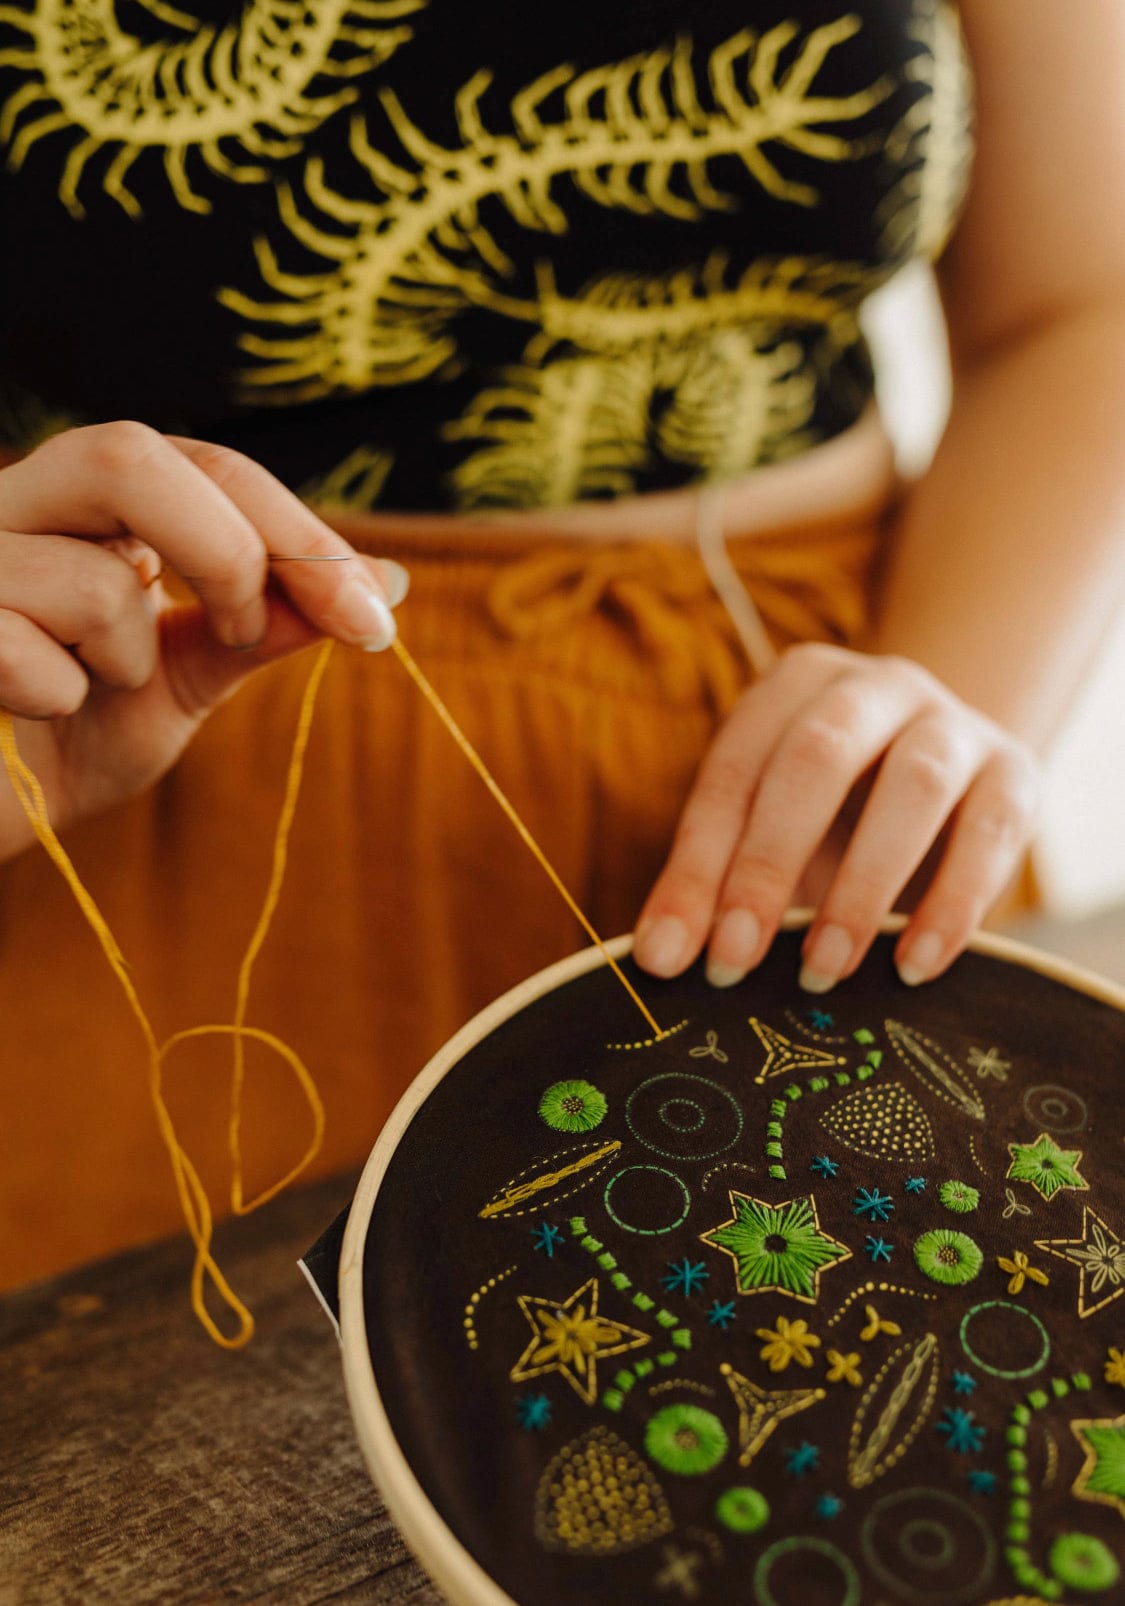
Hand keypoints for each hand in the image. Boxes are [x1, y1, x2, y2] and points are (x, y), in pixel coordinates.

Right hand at [0, 424, 407, 859]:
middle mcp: (21, 500)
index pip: (209, 466)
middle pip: (131, 456)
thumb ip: (268, 624)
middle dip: (228, 555)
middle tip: (247, 637)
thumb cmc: (73, 732)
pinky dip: (56, 701)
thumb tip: (388, 583)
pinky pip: (23, 655)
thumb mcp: (187, 675)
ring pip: (91, 580)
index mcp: (92, 498)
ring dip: (129, 661)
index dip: (302, 538)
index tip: (373, 622)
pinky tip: (35, 710)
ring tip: (96, 687)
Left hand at [633, 642, 1041, 990]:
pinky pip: (991, 833)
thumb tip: (663, 956)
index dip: (697, 863)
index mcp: (794, 684)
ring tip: (822, 969)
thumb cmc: (839, 813)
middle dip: (767, 865)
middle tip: (736, 961)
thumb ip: (722, 880)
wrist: (952, 776)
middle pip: (816, 757)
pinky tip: (911, 967)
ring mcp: (953, 721)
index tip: (668, 953)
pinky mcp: (1016, 771)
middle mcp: (875, 685)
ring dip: (861, 888)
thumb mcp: (774, 830)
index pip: (734, 769)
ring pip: (913, 785)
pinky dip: (950, 907)